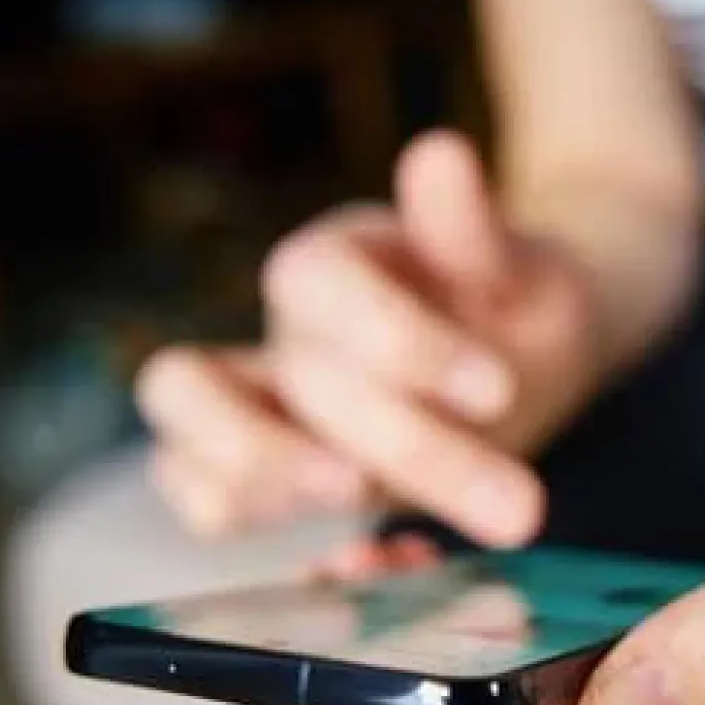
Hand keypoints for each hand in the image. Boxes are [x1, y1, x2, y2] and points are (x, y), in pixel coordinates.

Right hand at [135, 130, 605, 544]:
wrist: (518, 350)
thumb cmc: (512, 302)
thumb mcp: (520, 268)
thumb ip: (472, 231)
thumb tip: (439, 153)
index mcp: (336, 260)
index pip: (318, 281)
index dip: (399, 340)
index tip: (496, 392)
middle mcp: (283, 330)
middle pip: (285, 378)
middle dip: (402, 443)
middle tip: (512, 506)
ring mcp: (260, 405)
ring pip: (183, 429)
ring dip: (269, 477)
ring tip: (373, 509)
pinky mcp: (263, 474)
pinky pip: (198, 494)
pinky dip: (245, 522)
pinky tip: (361, 552)